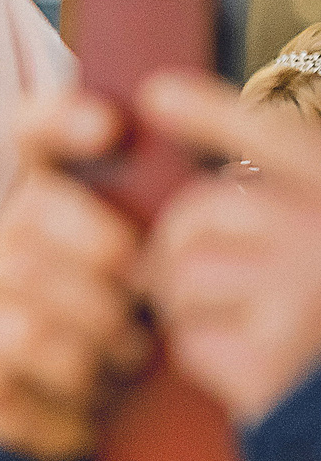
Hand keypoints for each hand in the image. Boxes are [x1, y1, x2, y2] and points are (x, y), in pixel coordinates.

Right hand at [0, 91, 153, 460]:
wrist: (102, 412)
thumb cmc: (138, 321)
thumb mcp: (156, 255)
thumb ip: (153, 197)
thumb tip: (135, 126)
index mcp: (43, 201)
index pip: (31, 132)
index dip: (60, 119)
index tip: (110, 127)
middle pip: (27, 218)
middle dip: (99, 253)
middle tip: (146, 291)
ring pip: (24, 303)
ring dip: (94, 333)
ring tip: (132, 352)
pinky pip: (13, 369)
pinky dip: (69, 381)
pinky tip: (95, 388)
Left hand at [138, 73, 320, 424]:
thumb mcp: (317, 241)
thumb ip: (280, 207)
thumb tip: (197, 179)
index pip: (269, 136)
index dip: (209, 111)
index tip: (156, 92)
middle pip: (191, 218)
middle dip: (176, 254)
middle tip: (206, 286)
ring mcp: (298, 297)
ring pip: (179, 281)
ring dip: (190, 310)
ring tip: (247, 328)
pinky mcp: (269, 361)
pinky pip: (189, 342)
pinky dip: (206, 359)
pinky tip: (253, 369)